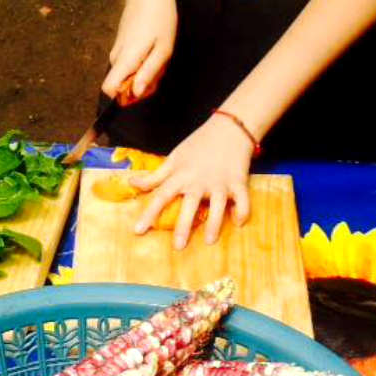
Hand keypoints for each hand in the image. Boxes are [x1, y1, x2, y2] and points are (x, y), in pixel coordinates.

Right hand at [103, 0, 176, 101]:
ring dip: (145, 70)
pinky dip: (144, 60)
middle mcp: (116, 56)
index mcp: (125, 59)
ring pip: (128, 73)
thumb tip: (136, 94)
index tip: (144, 86)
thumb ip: (149, 73)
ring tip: (158, 51)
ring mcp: (117, 49)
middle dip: (142, 82)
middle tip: (160, 64)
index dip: (125, 96)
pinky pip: (130, 62)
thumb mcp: (163, 49)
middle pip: (123, 84)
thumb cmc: (159, 17)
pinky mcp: (121, 43)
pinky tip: (154, 45)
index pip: (108, 89)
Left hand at [130, 115, 255, 248]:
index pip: (161, 197)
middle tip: (178, 247)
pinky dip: (243, 211)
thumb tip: (132, 182)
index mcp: (181, 176)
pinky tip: (239, 223)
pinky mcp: (238, 182)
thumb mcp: (174, 158)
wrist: (229, 128)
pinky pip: (242, 200)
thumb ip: (155, 175)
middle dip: (183, 226)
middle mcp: (199, 181)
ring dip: (215, 224)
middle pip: (189, 205)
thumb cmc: (198, 144)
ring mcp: (220, 182)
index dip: (149, 214)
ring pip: (217, 206)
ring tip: (210, 241)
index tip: (138, 231)